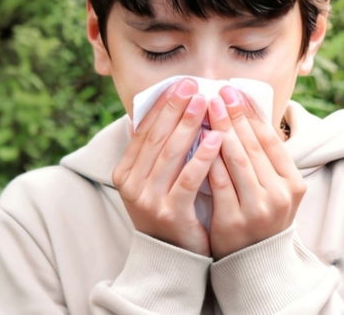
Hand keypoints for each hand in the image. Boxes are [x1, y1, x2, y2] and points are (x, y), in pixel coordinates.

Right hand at [112, 78, 223, 256]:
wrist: (172, 259)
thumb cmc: (169, 211)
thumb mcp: (153, 181)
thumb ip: (152, 151)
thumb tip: (147, 113)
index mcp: (125, 173)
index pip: (143, 131)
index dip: (161, 105)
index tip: (179, 84)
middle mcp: (132, 186)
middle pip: (156, 138)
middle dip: (175, 108)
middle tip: (192, 85)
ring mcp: (149, 201)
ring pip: (171, 155)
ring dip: (189, 126)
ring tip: (205, 103)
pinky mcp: (171, 213)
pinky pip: (188, 179)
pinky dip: (202, 156)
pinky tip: (218, 138)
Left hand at [206, 86, 306, 259]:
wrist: (253, 264)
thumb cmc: (260, 216)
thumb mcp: (273, 188)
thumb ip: (264, 157)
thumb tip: (243, 112)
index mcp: (293, 183)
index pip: (271, 139)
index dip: (251, 113)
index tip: (234, 92)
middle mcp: (280, 195)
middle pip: (252, 145)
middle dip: (232, 115)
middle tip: (217, 92)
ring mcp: (258, 209)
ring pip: (235, 159)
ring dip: (218, 129)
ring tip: (204, 108)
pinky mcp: (234, 221)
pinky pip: (217, 182)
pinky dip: (207, 157)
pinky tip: (196, 139)